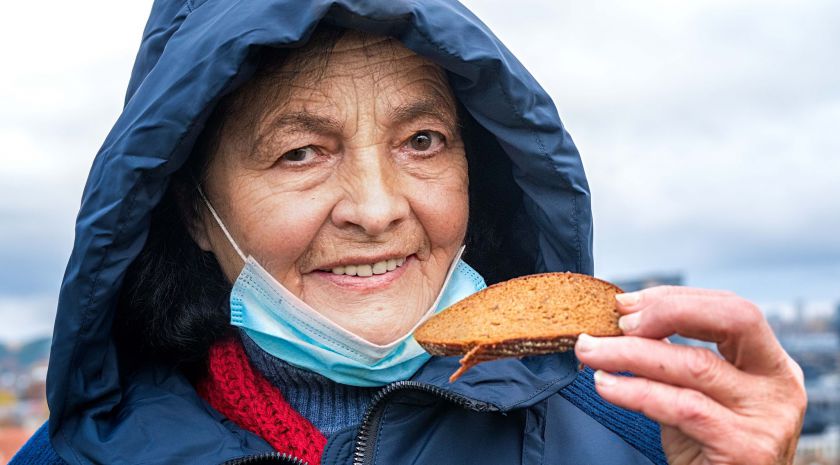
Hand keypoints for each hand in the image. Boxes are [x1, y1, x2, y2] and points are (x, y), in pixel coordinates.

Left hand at [574, 286, 806, 464]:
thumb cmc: (703, 452)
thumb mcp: (695, 396)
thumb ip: (673, 360)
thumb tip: (623, 319)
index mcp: (771, 365)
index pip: (730, 309)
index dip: (675, 300)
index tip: (626, 304)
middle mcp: (780, 386)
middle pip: (732, 320)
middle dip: (668, 311)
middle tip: (617, 321)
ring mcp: (768, 417)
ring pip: (695, 365)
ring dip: (630, 353)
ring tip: (590, 351)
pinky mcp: (746, 448)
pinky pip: (681, 407)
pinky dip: (635, 391)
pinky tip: (606, 385)